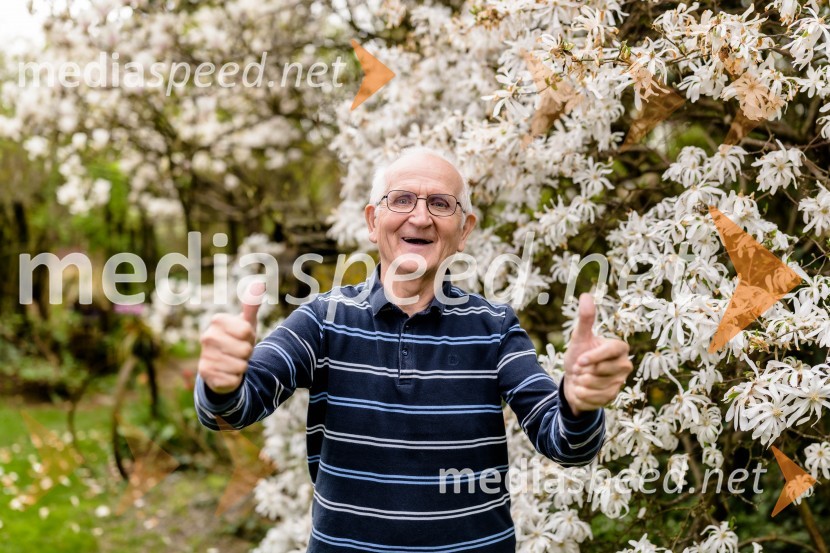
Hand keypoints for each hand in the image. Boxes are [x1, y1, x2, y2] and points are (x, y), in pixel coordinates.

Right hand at [197, 282, 264, 394]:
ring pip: (241, 366)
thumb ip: (252, 305)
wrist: (223, 366)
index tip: (243, 338)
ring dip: (241, 367)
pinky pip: (233, 379)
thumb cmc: (237, 340)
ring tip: (233, 362)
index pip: (247, 331)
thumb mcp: (247, 323)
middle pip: (245, 349)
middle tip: (238, 351)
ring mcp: (204, 354)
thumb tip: (259, 283)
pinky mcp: (205, 374)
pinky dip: (234, 379)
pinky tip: (227, 373)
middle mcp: (207, 336)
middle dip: (247, 354)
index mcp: (218, 320)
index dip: (250, 338)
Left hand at [562, 293, 632, 415]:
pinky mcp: (614, 396)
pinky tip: (582, 389)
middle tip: (580, 368)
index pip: (611, 351)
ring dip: (581, 383)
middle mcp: (625, 364)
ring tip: (581, 378)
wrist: (573, 381)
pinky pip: (595, 398)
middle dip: (583, 371)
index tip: (579, 361)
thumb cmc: (578, 356)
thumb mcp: (579, 338)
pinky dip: (582, 395)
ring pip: (597, 386)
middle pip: (602, 371)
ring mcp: (620, 382)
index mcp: (619, 347)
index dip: (593, 357)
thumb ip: (585, 319)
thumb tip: (586, 295)